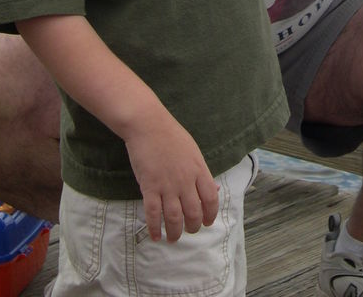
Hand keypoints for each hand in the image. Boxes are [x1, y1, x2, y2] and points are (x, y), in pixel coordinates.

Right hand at [123, 111, 219, 242]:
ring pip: (174, 218)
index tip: (207, 222)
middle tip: (189, 230)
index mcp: (199, 170)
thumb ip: (202, 172)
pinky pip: (153, 214)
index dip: (210, 215)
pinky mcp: (149, 187)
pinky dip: (154, 228)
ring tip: (173, 238)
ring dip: (175, 232)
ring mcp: (167, 185)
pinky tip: (155, 235)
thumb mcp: (194, 151)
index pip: (211, 199)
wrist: (148, 125)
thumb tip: (214, 189)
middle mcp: (185, 180)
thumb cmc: (171, 135)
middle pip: (194, 213)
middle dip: (193, 227)